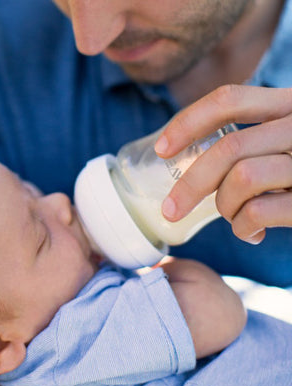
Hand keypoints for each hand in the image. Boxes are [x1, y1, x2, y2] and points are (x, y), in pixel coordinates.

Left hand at [155, 85, 291, 243]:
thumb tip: (187, 155)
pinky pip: (260, 211)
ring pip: (242, 178)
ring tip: (234, 217)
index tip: (160, 150)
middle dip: (190, 185)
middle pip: (228, 146)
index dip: (187, 122)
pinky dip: (244, 227)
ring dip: (225, 207)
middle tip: (171, 211)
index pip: (230, 98)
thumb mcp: (283, 143)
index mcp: (291, 105)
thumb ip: (252, 140)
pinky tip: (253, 233)